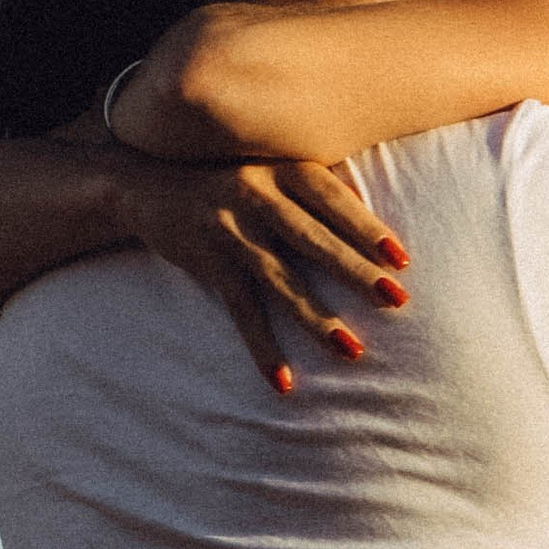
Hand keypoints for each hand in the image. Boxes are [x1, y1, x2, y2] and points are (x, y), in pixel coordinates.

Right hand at [116, 154, 408, 392]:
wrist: (147, 181)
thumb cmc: (226, 176)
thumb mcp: (269, 168)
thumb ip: (311, 187)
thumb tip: (368, 211)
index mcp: (280, 167)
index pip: (331, 199)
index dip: (366, 228)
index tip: (401, 259)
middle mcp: (256, 193)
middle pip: (312, 239)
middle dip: (356, 272)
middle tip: (397, 300)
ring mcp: (229, 228)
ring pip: (279, 279)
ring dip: (316, 318)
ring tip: (352, 350)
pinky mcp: (206, 260)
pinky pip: (240, 310)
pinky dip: (262, 347)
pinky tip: (284, 380)